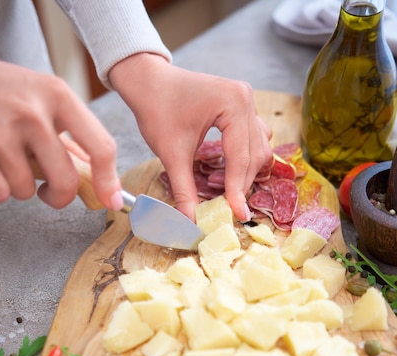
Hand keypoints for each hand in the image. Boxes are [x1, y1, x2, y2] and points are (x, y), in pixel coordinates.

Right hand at [0, 53, 122, 210]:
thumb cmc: (6, 91)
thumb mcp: (44, 97)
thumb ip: (73, 135)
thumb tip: (102, 180)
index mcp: (58, 96)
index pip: (99, 147)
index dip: (108, 181)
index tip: (110, 201)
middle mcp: (32, 113)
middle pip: (65, 181)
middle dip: (58, 196)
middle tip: (48, 191)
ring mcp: (1, 131)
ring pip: (25, 190)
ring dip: (18, 185)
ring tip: (6, 159)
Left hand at [109, 53, 272, 220]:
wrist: (148, 82)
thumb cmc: (157, 109)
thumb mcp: (171, 153)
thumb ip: (184, 189)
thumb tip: (191, 221)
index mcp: (232, 103)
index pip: (241, 157)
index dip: (238, 190)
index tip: (237, 215)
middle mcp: (245, 98)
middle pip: (255, 154)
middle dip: (242, 183)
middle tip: (229, 208)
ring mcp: (247, 100)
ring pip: (259, 147)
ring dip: (247, 172)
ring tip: (229, 192)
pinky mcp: (243, 105)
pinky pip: (255, 137)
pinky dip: (246, 158)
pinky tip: (231, 172)